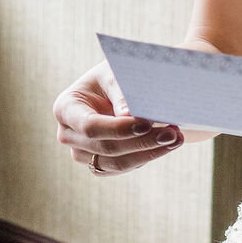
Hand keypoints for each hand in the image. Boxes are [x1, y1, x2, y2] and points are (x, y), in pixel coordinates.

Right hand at [52, 58, 183, 174]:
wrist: (116, 89)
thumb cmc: (113, 76)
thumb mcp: (114, 75)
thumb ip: (121, 93)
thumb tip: (130, 115)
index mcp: (65, 108)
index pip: (90, 126)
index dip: (118, 128)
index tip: (147, 123)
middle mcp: (68, 134)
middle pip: (105, 147)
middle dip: (141, 142)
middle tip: (173, 133)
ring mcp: (81, 153)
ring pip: (116, 163)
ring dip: (149, 153)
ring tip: (176, 138)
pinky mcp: (98, 164)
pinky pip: (123, 167)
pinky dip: (146, 157)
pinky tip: (166, 145)